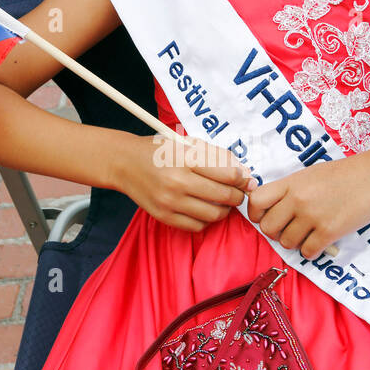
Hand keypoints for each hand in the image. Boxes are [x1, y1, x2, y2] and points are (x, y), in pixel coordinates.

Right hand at [118, 133, 252, 233]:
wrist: (125, 163)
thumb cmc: (159, 151)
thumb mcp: (187, 143)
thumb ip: (217, 156)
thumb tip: (245, 174)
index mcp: (186, 159)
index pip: (228, 174)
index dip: (242, 179)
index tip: (245, 179)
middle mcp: (178, 182)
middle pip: (224, 197)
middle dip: (237, 196)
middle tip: (237, 193)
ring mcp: (170, 202)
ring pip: (214, 215)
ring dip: (224, 210)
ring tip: (222, 202)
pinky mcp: (164, 216)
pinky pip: (197, 226)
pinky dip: (206, 220)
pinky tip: (204, 209)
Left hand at [245, 146, 369, 259]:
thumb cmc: (347, 173)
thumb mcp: (312, 173)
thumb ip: (291, 189)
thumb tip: (276, 208)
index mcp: (291, 183)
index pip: (255, 201)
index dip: (256, 214)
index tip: (266, 217)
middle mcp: (297, 199)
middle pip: (267, 228)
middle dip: (276, 233)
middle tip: (291, 229)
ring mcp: (312, 216)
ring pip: (287, 243)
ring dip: (296, 242)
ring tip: (310, 233)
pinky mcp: (329, 231)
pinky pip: (307, 252)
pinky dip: (312, 251)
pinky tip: (321, 241)